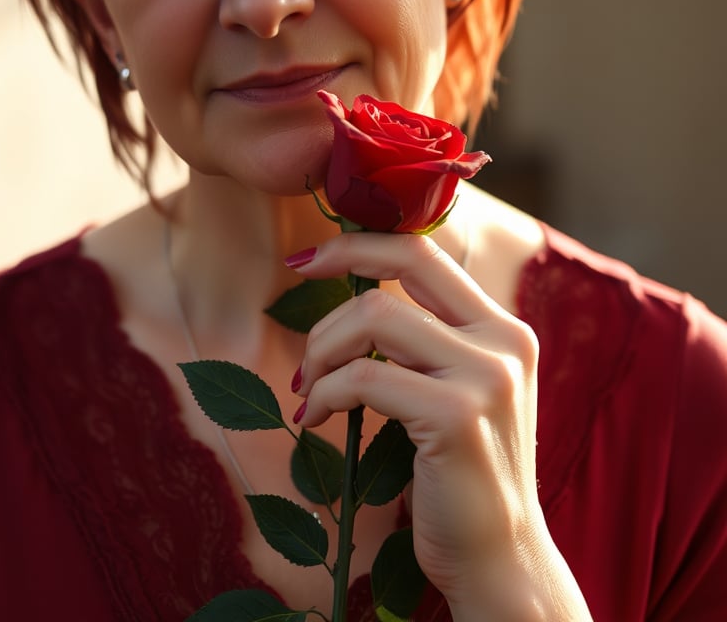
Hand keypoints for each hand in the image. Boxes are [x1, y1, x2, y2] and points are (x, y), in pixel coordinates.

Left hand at [288, 231, 591, 620]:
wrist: (501, 559)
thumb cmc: (461, 474)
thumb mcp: (457, 390)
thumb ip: (426, 341)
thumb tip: (354, 295)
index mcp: (503, 328)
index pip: (427, 251)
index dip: (362, 243)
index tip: (310, 258)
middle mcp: (504, 341)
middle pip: (404, 264)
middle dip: (340, 264)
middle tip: (297, 292)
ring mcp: (486, 376)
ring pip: (374, 318)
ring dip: (323, 349)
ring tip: (311, 387)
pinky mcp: (457, 416)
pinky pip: (365, 378)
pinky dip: (328, 392)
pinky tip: (319, 415)